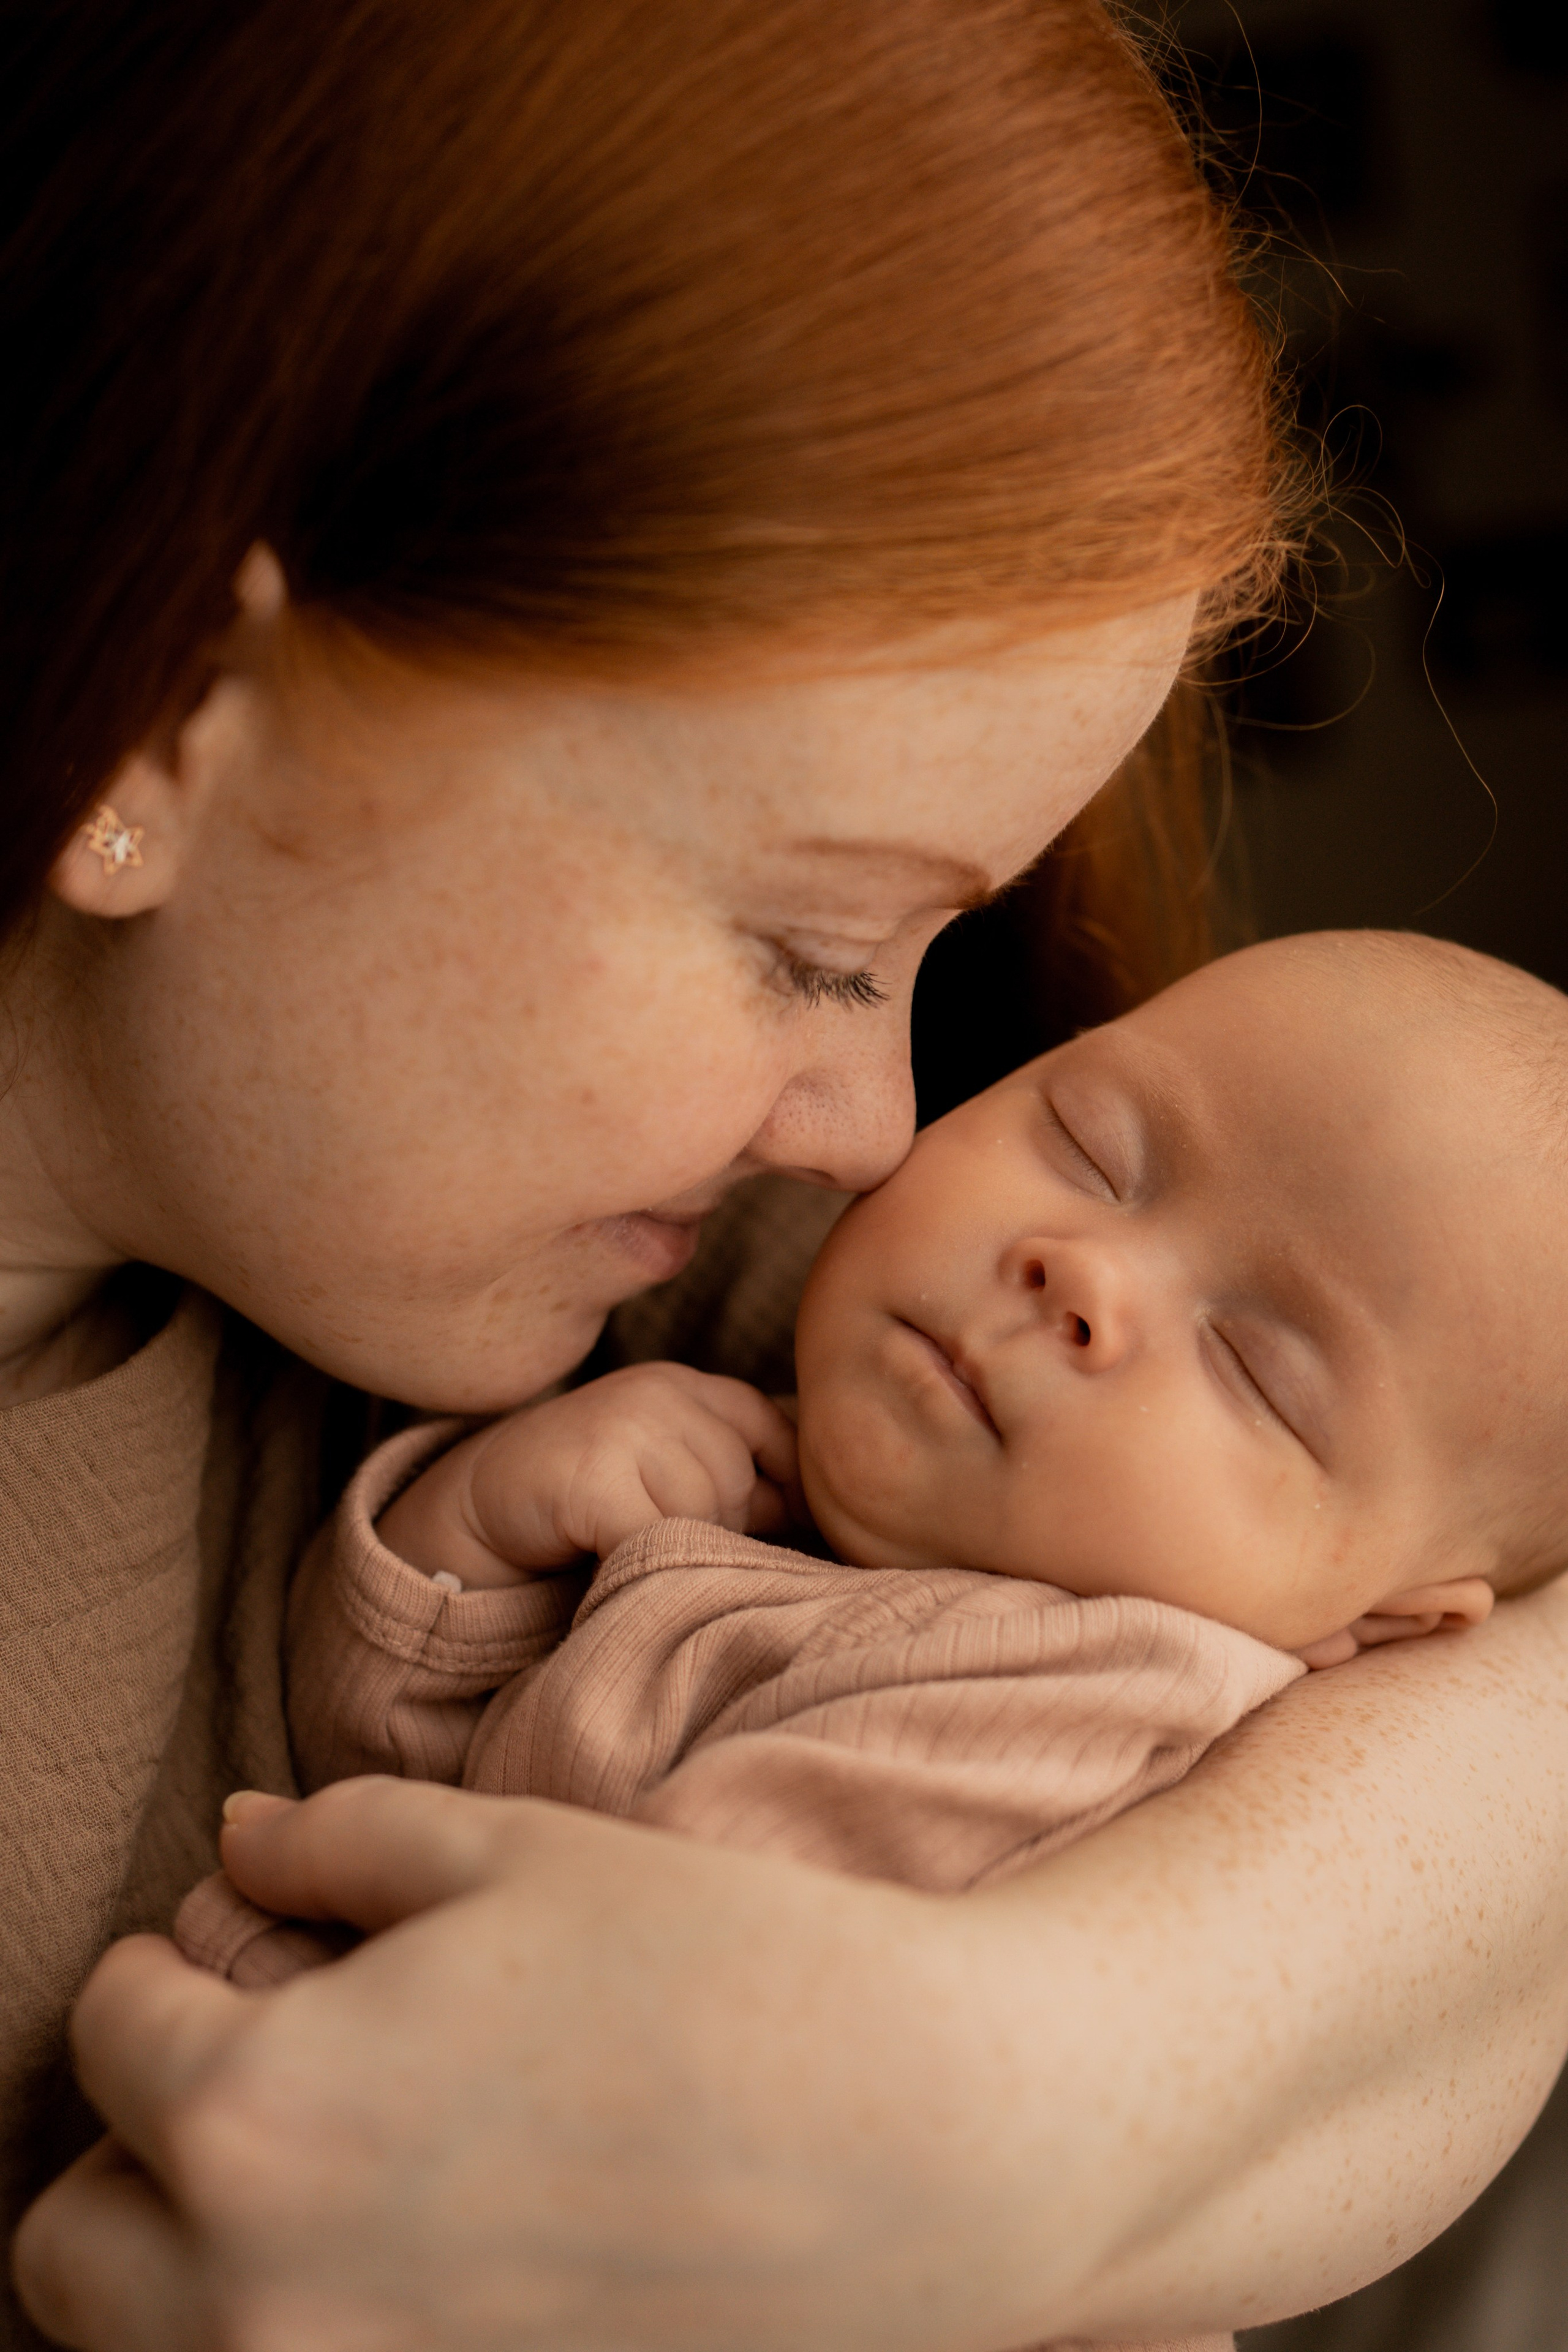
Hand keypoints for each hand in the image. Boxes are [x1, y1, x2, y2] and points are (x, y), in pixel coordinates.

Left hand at [13, 1780, 1016, 2351]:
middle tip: (250, 2067)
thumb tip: (237, 1842)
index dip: (162, 1962)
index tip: (228, 1943)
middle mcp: (261, 2307)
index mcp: (260, 2117)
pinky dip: (302, 2323)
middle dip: (139, 2141)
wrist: (919, 2150)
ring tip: (317, 2165)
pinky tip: (411, 2240)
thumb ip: (336, 1844)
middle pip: (71, 2245)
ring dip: (186, 2258)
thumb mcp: (512, 1853)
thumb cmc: (715, 1971)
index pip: (106, 2030)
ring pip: (150, 2350)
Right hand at [378, 1363, 800, 1586]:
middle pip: (742, 1480)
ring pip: (706, 1509)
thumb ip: (739, 1484)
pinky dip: (635, 1565)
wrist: (474, 1513)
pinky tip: (601, 1560)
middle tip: (657, 1548)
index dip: (783, 1492)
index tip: (768, 1532)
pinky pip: (656, 1536)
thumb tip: (826, 1519)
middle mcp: (662, 1391)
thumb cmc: (588, 1506)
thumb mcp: (670, 1478)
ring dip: (674, 1551)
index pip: (776, 1432)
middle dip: (717, 1532)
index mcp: (690, 1388)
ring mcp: (624, 1423)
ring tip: (626, 1552)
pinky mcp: (591, 1470)